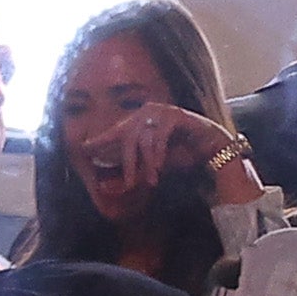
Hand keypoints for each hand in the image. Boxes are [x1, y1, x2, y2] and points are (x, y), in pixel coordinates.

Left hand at [87, 104, 245, 201]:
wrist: (213, 150)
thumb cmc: (183, 155)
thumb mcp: (154, 164)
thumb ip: (136, 169)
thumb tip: (113, 184)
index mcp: (139, 120)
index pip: (115, 131)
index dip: (100, 141)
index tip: (83, 149)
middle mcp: (147, 112)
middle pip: (126, 136)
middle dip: (128, 163)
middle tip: (130, 185)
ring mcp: (161, 111)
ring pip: (142, 138)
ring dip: (146, 163)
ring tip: (150, 180)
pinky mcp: (176, 115)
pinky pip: (159, 135)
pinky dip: (158, 153)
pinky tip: (159, 167)